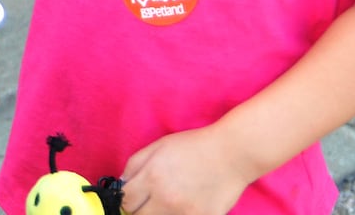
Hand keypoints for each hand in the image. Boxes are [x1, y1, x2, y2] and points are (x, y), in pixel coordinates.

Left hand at [117, 126, 252, 214]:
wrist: (232, 154)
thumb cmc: (194, 146)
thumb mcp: (159, 146)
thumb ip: (135, 165)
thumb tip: (122, 184)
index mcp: (152, 177)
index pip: (125, 201)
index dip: (126, 199)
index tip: (133, 197)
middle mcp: (165, 198)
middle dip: (139, 209)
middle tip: (150, 201)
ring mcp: (185, 213)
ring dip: (158, 214)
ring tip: (169, 201)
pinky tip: (186, 205)